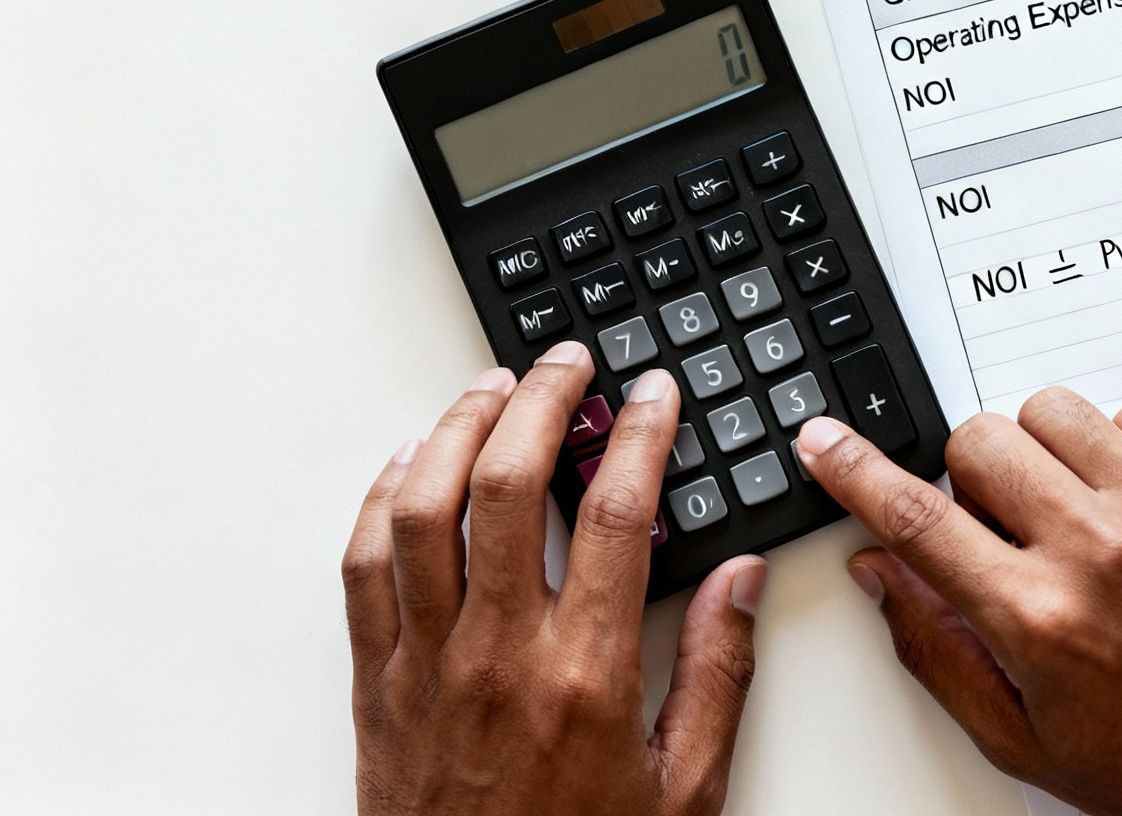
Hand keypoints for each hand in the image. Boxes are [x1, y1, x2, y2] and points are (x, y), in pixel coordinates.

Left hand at [341, 342, 765, 815]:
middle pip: (505, 485)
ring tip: (492, 389)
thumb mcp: (685, 788)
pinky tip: (408, 464)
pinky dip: (382, 499)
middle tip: (569, 363)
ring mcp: (425, 664)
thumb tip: (743, 580)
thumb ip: (720, 675)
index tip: (655, 396)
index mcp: (585, 675)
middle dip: (541, 402)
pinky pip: (363, 566)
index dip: (640, 436)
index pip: (615, 515)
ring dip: (456, 430)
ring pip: (422, 509)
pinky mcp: (375, 682)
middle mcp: (497, 655)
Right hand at [795, 389, 1121, 815]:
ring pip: (1052, 410)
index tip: (823, 440)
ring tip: (1067, 509)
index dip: (854, 469)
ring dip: (1039, 451)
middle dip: (968, 477)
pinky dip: (1117, 447)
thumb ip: (935, 647)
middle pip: (979, 442)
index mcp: (1037, 618)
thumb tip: (879, 570)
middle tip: (998, 526)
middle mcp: (1098, 550)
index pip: (916, 516)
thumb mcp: (1023, 737)